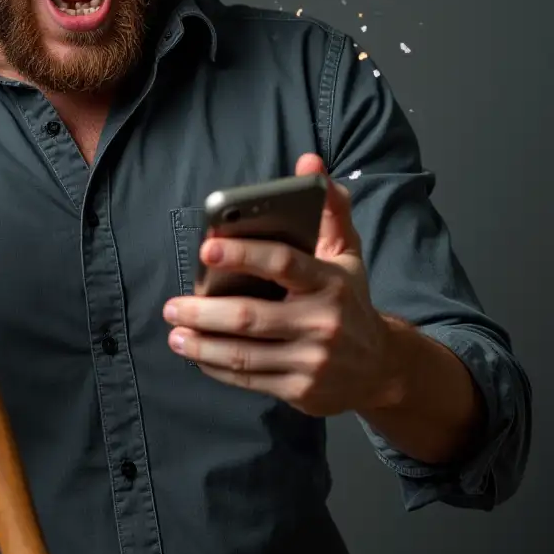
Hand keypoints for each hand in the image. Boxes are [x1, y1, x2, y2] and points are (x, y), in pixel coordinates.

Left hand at [162, 153, 400, 416]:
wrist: (381, 370)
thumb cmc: (351, 302)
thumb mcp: (347, 255)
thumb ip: (328, 209)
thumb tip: (310, 162)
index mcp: (330, 282)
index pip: (282, 263)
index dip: (242, 254)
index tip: (206, 250)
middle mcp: (322, 322)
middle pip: (250, 316)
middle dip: (203, 311)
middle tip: (171, 305)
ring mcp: (311, 361)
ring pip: (243, 353)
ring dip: (201, 343)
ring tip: (175, 332)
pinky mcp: (300, 390)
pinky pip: (248, 379)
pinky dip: (216, 367)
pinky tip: (196, 354)